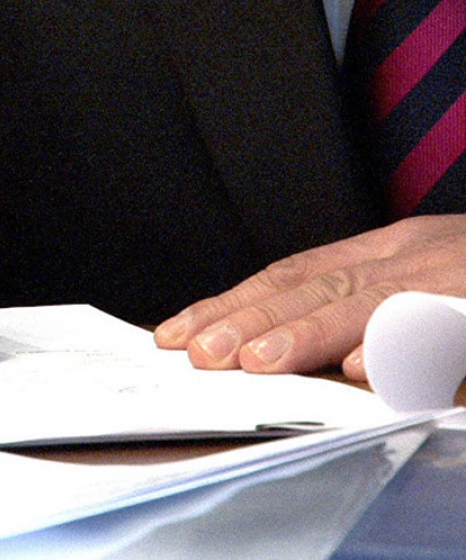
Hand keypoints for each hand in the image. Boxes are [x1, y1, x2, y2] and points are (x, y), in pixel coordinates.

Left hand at [154, 215, 465, 380]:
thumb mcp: (425, 285)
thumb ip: (372, 317)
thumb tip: (312, 358)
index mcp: (393, 251)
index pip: (294, 274)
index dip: (234, 302)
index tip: (179, 331)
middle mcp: (418, 254)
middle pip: (316, 283)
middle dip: (248, 318)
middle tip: (195, 351)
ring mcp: (457, 274)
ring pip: (373, 298)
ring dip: (309, 330)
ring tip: (254, 360)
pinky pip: (448, 321)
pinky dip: (408, 342)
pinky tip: (370, 366)